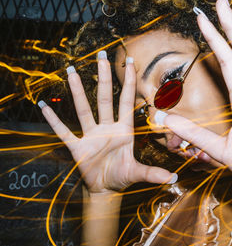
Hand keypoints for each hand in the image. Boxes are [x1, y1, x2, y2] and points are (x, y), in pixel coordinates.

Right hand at [40, 53, 175, 193]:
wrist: (104, 189)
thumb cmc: (121, 177)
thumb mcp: (137, 173)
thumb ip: (153, 173)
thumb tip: (174, 178)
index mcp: (123, 131)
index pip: (127, 102)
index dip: (129, 82)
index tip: (130, 62)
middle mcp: (107, 128)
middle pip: (105, 99)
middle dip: (104, 78)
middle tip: (101, 56)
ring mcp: (91, 136)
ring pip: (84, 110)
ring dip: (77, 92)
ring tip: (71, 72)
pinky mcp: (78, 147)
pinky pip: (64, 132)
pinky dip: (54, 121)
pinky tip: (44, 106)